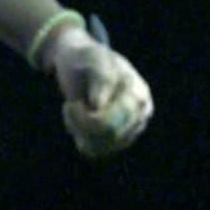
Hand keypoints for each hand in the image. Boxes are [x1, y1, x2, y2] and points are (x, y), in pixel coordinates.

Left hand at [42, 25, 152, 158]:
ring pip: (102, 147)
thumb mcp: (91, 59)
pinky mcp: (119, 138)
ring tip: (75, 111)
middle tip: (69, 107)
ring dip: (80, 131)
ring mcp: (131, 127)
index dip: (85, 119)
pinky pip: (98, 151)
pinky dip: (82, 139)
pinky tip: (78, 123)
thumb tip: (99, 105)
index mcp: (138, 93)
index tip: (69, 105)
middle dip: (81, 124)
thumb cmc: (85, 58)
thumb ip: (101, 77)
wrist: (81, 63)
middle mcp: (140, 113)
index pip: (112, 123)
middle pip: (108, 136)